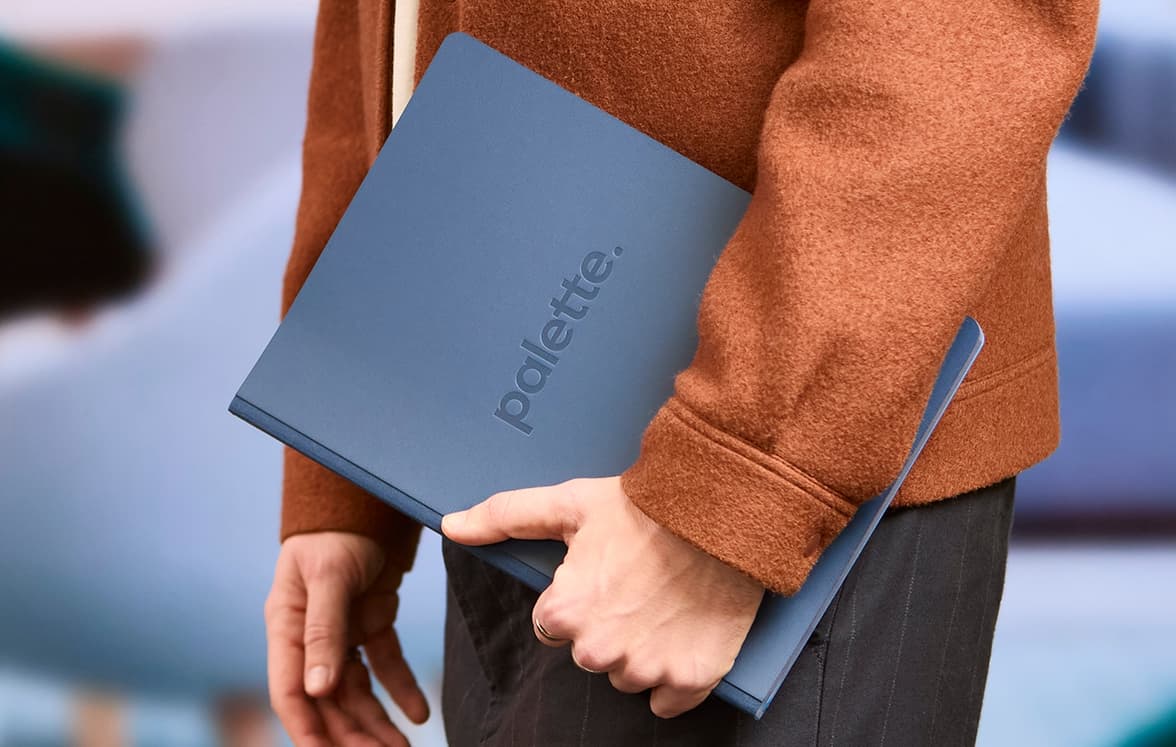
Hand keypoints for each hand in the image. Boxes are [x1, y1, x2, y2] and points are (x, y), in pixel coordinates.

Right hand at [265, 532, 429, 745]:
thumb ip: (323, 631)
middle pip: (327, 701)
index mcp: (286, 628)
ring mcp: (342, 632)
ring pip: (356, 692)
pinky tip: (419, 714)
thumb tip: (316, 688)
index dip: (308, 730)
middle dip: (351, 736)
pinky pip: (385, 665)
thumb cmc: (336, 530)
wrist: (365, 495)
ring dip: (376, 723)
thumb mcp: (329, 577)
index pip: (291, 693)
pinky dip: (400, 689)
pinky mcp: (372, 622)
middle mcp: (310, 637)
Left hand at [441, 476, 763, 717]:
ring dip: (640, 650)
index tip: (605, 573)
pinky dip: (675, 675)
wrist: (722, 511)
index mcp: (563, 614)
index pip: (551, 626)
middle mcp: (599, 651)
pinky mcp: (691, 679)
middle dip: (607, 626)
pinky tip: (681, 635)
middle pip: (589, 654)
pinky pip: (668, 702)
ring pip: (628, 676)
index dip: (576, 598)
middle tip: (637, 583)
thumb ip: (505, 517)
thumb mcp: (569, 504)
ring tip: (664, 601)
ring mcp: (647, 669)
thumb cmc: (643, 506)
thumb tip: (451, 524)